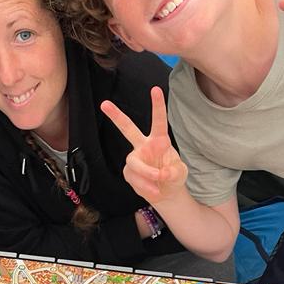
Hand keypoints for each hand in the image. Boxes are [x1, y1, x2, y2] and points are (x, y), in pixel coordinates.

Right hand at [101, 86, 186, 207]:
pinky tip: (153, 190)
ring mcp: (135, 159)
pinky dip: (145, 186)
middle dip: (116, 116)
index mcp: (159, 140)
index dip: (157, 105)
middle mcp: (144, 146)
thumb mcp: (180, 173)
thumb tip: (161, 173)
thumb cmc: (173, 177)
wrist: (166, 194)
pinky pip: (134, 179)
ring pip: (133, 162)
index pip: (158, 120)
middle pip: (127, 129)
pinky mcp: (129, 173)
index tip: (155, 89)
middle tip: (104, 104)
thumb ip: (173, 171)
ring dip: (146, 173)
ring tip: (158, 181)